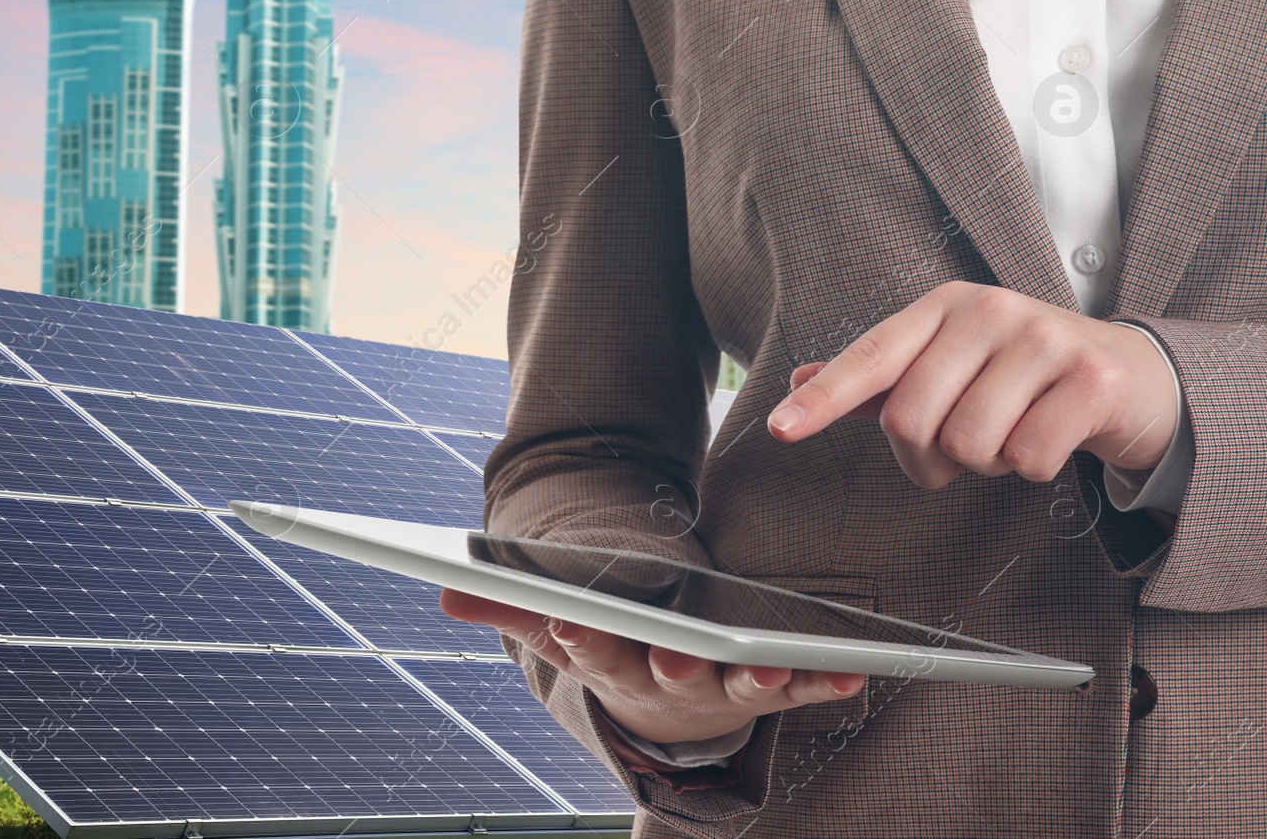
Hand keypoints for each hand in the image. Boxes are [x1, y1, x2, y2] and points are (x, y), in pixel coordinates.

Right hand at [440, 589, 864, 744]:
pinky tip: (850, 674)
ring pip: (736, 684)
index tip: (570, 620)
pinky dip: (823, 682)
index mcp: (613, 663)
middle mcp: (666, 682)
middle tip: (672, 651)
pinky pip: (799, 687)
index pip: (591, 650)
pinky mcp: (765, 687)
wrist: (670, 704)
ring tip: (771, 664)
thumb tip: (442, 588)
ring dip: (753, 675)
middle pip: (665, 672)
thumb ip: (508, 607)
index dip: (581, 636)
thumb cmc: (615, 651)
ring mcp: (719, 687)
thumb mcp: (561, 629)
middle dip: (669, 661)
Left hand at [767, 282, 1178, 487]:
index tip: (780, 429)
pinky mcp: (1091, 379)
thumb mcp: (949, 363)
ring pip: (969, 444)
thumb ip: (881, 377)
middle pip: (911, 418)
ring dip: (984, 463)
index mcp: (942, 306)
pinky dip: (1031, 467)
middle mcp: (988, 310)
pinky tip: (1050, 437)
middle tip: (959, 452)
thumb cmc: (1020, 374)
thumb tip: (802, 375)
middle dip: (927, 457)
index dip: (823, 397)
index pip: (870, 357)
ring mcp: (1043, 339)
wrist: (1130, 375)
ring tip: (1011, 433)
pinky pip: (1027, 458)